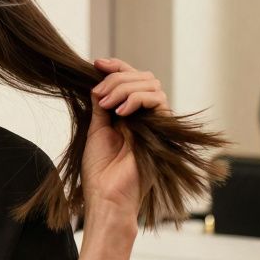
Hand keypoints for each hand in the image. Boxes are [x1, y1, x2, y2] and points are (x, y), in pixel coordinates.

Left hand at [83, 58, 169, 217]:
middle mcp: (143, 116)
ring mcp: (154, 123)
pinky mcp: (162, 131)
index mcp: (127, 114)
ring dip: (125, 87)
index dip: (116, 67)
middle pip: (142, 77)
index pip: (130, 80)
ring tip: (107, 105)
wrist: (107, 195)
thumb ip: (102, 105)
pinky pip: (158, 101)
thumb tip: (100, 83)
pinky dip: (136, 99)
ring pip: (150, 85)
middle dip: (118, 77)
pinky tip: (120, 112)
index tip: (97, 63)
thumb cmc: (100, 170)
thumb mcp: (96, 129)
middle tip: (99, 94)